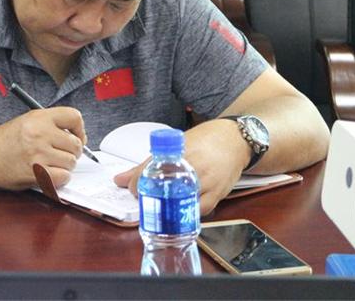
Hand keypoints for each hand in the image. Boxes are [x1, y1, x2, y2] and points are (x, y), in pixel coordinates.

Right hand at [0, 107, 86, 189]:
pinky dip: (60, 178)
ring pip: (71, 162)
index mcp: (39, 117)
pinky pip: (63, 177)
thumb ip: (51, 125)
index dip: (80, 129)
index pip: (74, 117)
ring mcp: (38, 154)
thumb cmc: (5, 140)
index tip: (77, 136)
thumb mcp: (27, 121)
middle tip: (61, 153)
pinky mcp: (36, 173)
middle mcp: (40, 133)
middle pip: (76, 144)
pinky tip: (50, 174)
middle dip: (72, 151)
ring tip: (51, 164)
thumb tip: (78, 138)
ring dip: (65, 166)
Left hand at [113, 119, 248, 214]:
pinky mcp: (217, 195)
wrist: (236, 140)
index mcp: (179, 152)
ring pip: (181, 204)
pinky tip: (180, 210)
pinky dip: (187, 213)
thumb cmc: (205, 140)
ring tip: (160, 207)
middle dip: (150, 198)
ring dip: (168, 209)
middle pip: (163, 188)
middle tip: (145, 200)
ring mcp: (206, 182)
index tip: (131, 188)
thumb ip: (147, 164)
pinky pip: (198, 211)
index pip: (149, 169)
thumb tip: (118, 179)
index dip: (135, 182)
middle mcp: (192, 167)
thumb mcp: (175, 145)